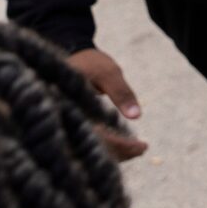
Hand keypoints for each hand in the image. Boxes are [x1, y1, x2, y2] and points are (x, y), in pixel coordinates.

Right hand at [67, 46, 147, 160]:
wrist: (73, 56)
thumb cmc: (89, 63)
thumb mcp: (108, 73)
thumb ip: (121, 93)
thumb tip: (137, 116)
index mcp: (68, 109)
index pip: (95, 137)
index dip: (119, 145)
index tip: (142, 147)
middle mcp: (63, 122)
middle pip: (92, 148)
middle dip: (119, 152)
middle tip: (143, 149)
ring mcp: (66, 125)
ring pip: (91, 148)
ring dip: (115, 152)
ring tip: (140, 148)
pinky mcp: (73, 125)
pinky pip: (91, 142)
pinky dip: (108, 145)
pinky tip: (126, 146)